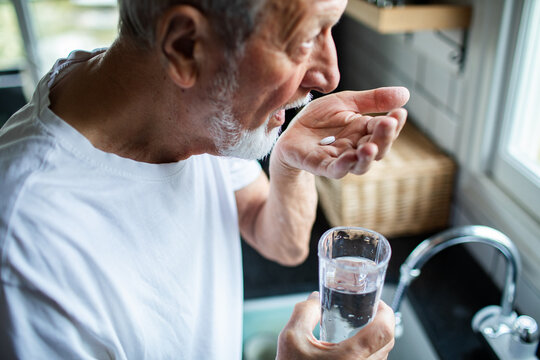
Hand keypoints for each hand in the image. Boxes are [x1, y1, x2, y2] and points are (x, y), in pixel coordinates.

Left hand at [272, 87, 408, 178]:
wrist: (290, 133)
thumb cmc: (318, 119)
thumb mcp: (345, 102)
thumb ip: (372, 100)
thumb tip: (406, 94)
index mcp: (364, 131)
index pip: (385, 130)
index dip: (394, 123)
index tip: (399, 112)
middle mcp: (356, 148)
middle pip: (377, 148)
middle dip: (384, 137)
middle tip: (388, 123)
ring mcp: (340, 159)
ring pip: (360, 164)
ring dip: (367, 157)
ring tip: (370, 146)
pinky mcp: (322, 166)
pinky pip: (336, 170)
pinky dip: (344, 166)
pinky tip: (349, 157)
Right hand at [276, 292, 394, 359]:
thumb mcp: (291, 338)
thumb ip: (305, 312)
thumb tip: (315, 299)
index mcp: (350, 357)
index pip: (384, 330)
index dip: (385, 312)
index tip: (376, 303)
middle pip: (387, 342)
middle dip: (381, 323)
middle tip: (368, 311)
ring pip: (382, 355)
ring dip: (375, 339)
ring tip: (358, 328)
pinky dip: (368, 352)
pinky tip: (350, 346)